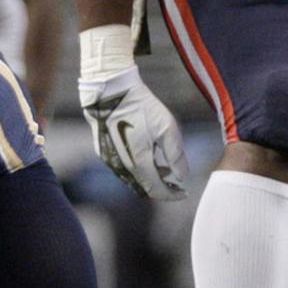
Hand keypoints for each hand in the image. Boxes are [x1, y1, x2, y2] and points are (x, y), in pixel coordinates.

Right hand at [78, 65, 187, 200]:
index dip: (172, 195)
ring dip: (150, 177)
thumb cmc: (141, 107)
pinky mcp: (104, 151)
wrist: (110, 91)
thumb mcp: (166, 128)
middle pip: (144, 187)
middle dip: (162, 187)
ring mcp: (110, 160)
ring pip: (133, 179)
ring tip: (164, 166)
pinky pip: (123, 169)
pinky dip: (138, 169)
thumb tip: (181, 177)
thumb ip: (175, 156)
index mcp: (139, 163)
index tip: (184, 192)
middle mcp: (122, 166)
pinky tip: (147, 155)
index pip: (157, 190)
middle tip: (175, 181)